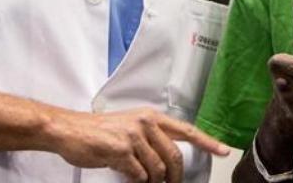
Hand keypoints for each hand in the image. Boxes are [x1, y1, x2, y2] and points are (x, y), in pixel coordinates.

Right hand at [48, 106, 227, 182]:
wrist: (69, 130)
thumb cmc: (97, 131)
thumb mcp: (129, 126)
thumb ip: (150, 138)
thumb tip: (166, 161)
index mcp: (151, 116)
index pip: (186, 129)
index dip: (207, 142)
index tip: (223, 151)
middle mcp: (145, 123)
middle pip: (174, 157)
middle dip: (175, 178)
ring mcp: (134, 136)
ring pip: (157, 169)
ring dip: (153, 182)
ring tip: (144, 182)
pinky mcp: (121, 150)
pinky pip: (139, 175)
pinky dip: (136, 181)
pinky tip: (128, 177)